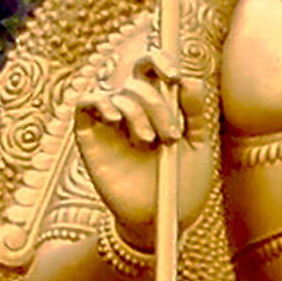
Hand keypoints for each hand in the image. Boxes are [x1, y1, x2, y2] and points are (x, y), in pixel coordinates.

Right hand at [74, 45, 208, 249]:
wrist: (161, 219)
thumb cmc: (180, 185)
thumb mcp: (197, 146)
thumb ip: (193, 111)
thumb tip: (187, 79)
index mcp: (157, 107)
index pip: (150, 69)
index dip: (158, 60)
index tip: (173, 75)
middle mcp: (132, 110)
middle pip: (137, 83)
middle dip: (158, 105)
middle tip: (170, 136)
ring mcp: (109, 124)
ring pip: (116, 94)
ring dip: (136, 113)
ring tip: (148, 142)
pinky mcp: (89, 139)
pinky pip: (84, 105)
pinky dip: (98, 103)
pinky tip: (116, 120)